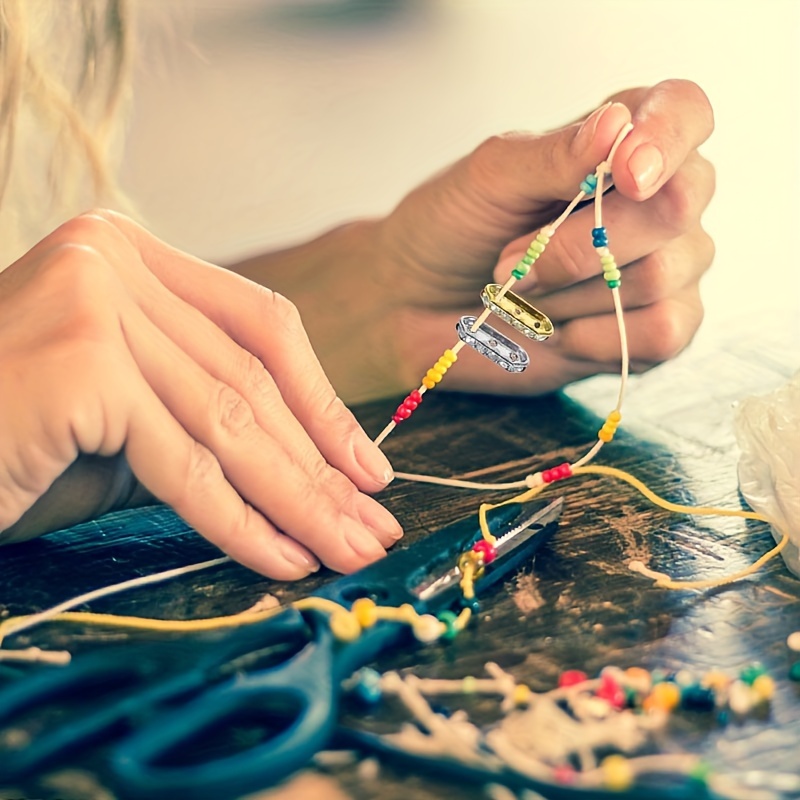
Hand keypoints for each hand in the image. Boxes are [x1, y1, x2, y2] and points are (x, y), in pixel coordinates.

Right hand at [0, 211, 400, 577]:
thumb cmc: (11, 441)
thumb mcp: (127, 415)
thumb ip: (206, 414)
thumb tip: (317, 462)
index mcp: (130, 253)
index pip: (260, 327)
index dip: (322, 404)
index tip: (365, 468)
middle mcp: (112, 259)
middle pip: (250, 383)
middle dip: (320, 468)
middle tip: (370, 526)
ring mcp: (93, 299)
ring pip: (229, 425)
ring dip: (298, 501)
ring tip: (346, 550)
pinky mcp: (79, 360)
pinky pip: (185, 463)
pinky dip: (241, 521)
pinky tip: (286, 558)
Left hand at [370, 79, 714, 395]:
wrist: (418, 308)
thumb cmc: (452, 230)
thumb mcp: (487, 180)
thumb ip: (552, 156)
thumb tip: (617, 126)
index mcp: (622, 142)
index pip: (685, 112)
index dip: (667, 137)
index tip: (624, 172)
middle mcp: (657, 200)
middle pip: (674, 207)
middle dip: (577, 244)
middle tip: (511, 260)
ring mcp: (664, 267)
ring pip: (659, 276)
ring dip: (569, 292)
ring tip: (524, 292)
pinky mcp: (654, 331)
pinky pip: (662, 334)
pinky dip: (593, 337)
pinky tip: (555, 329)